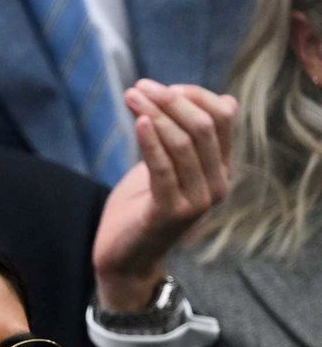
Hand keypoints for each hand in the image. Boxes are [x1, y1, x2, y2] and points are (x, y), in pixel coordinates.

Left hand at [90, 82, 235, 309]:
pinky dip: (151, 141)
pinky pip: (163, 168)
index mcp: (219, 168)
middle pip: (204, 125)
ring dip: (155, 114)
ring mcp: (197, 200)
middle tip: (139, 87)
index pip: (223, 116)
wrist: (123, 259)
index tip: (160, 87)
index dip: (193, 95)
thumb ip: (174, 138)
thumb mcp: (160, 167)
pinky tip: (139, 121)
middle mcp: (217, 183)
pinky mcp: (171, 212)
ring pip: (184, 143)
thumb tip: (183, 94)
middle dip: (170, 100)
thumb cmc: (137, 209)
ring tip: (131, 96)